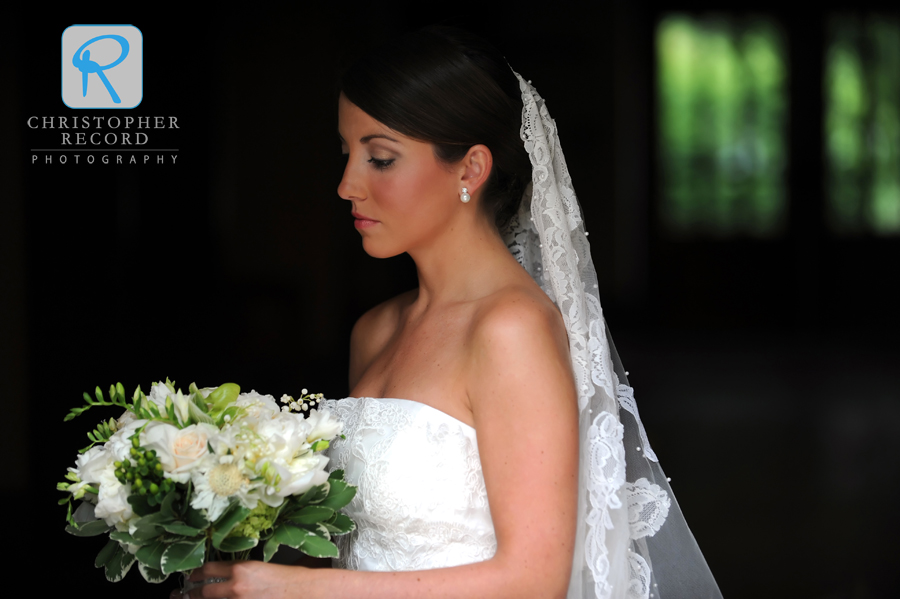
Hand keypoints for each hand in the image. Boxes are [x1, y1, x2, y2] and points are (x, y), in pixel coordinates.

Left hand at [169, 561, 313, 598]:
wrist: (303, 592)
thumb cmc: (290, 579)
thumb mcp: (262, 569)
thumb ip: (241, 573)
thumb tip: (227, 578)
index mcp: (242, 569)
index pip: (209, 569)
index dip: (197, 572)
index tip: (192, 575)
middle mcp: (236, 587)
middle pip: (204, 590)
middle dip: (191, 592)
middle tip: (185, 592)